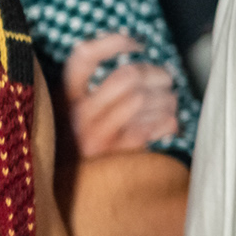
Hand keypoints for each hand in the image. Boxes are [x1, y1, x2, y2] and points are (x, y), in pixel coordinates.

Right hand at [61, 32, 179, 157]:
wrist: (71, 192)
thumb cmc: (82, 142)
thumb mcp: (75, 112)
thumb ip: (95, 86)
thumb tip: (133, 49)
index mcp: (66, 99)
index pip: (83, 58)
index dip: (113, 43)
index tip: (137, 44)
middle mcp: (79, 116)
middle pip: (127, 76)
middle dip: (155, 73)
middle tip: (165, 79)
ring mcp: (98, 136)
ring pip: (143, 99)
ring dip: (167, 98)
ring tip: (169, 102)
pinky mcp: (118, 155)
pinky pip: (154, 126)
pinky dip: (170, 120)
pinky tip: (169, 122)